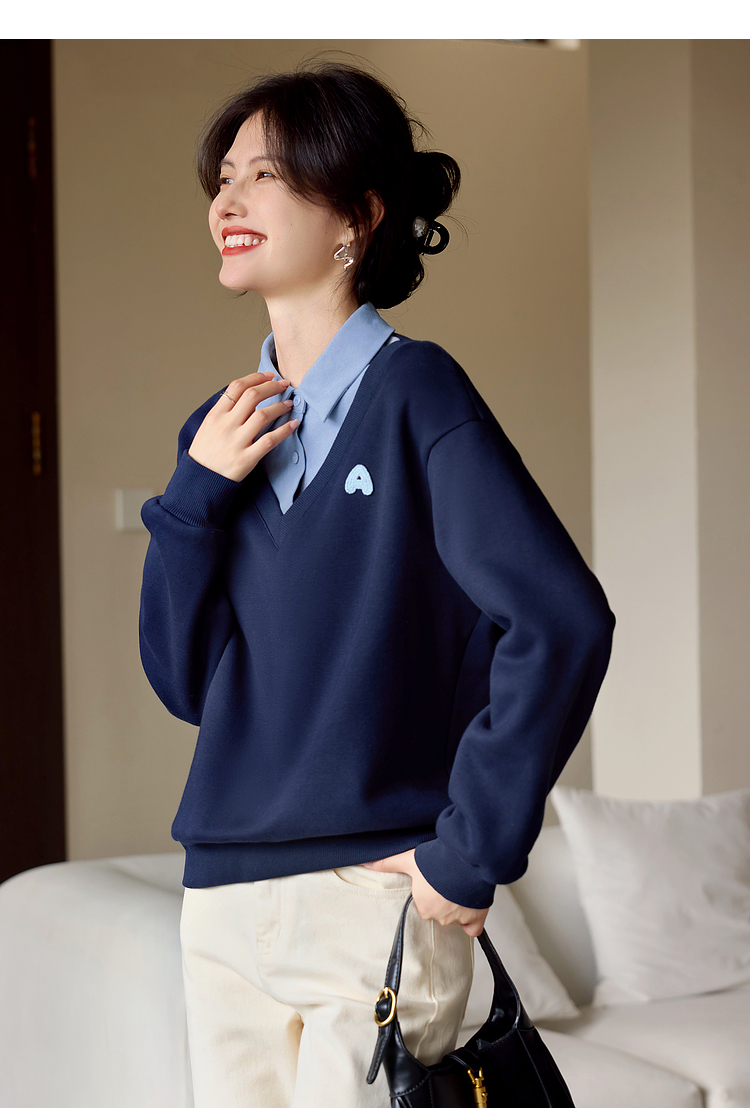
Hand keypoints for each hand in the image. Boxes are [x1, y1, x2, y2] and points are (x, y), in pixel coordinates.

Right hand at [188, 371, 297, 481]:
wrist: (200, 482)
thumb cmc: (206, 453)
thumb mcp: (208, 427)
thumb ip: (225, 411)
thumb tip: (248, 396)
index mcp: (215, 415)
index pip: (237, 387)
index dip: (256, 377)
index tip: (270, 375)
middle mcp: (225, 426)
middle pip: (252, 396)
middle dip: (272, 386)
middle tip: (284, 384)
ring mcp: (236, 442)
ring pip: (263, 415)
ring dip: (280, 406)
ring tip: (290, 403)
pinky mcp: (246, 459)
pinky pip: (269, 440)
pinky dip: (284, 430)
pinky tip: (293, 424)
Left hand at [363, 849, 489, 936]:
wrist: (467, 860)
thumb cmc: (438, 860)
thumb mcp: (409, 859)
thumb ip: (387, 863)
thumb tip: (364, 864)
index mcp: (422, 905)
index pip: (422, 904)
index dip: (426, 892)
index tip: (431, 882)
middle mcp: (438, 915)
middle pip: (437, 911)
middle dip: (440, 900)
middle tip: (444, 883)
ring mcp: (457, 918)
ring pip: (454, 917)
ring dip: (456, 906)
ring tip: (458, 887)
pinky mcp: (475, 918)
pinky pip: (472, 928)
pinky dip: (471, 922)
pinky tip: (470, 910)